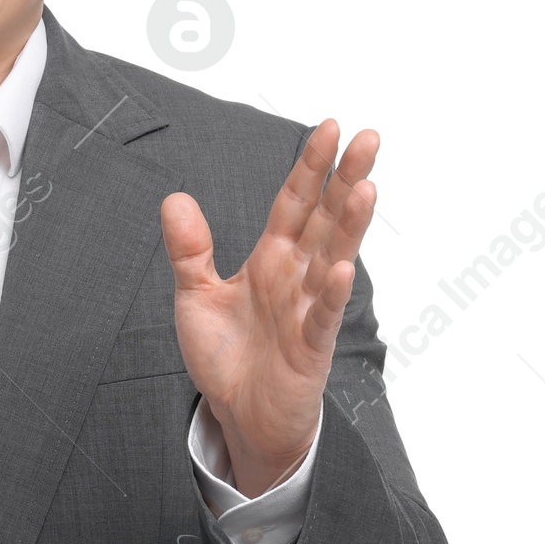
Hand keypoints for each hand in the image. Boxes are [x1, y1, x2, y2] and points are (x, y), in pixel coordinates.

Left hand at [161, 120, 377, 496]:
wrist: (239, 415)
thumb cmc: (227, 356)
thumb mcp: (195, 296)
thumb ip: (189, 250)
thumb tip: (175, 198)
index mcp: (271, 260)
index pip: (295, 203)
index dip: (310, 167)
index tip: (330, 127)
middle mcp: (295, 278)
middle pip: (324, 220)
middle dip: (345, 180)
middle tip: (369, 138)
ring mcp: (307, 312)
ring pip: (332, 260)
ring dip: (348, 227)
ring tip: (367, 188)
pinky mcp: (308, 350)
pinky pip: (321, 319)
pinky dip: (331, 295)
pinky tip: (341, 269)